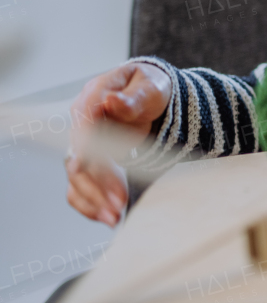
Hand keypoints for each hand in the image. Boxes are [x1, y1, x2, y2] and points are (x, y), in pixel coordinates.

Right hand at [65, 62, 171, 225]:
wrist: (154, 96)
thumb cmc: (151, 87)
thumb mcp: (151, 86)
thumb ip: (133, 97)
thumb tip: (111, 101)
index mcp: (93, 98)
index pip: (83, 129)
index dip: (89, 152)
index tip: (102, 172)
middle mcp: (82, 123)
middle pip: (79, 158)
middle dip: (97, 183)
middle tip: (118, 203)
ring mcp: (84, 143)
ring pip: (77, 177)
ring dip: (93, 198)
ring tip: (113, 217)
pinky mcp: (91, 161)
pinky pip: (80, 185)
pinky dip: (90, 203)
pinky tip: (105, 216)